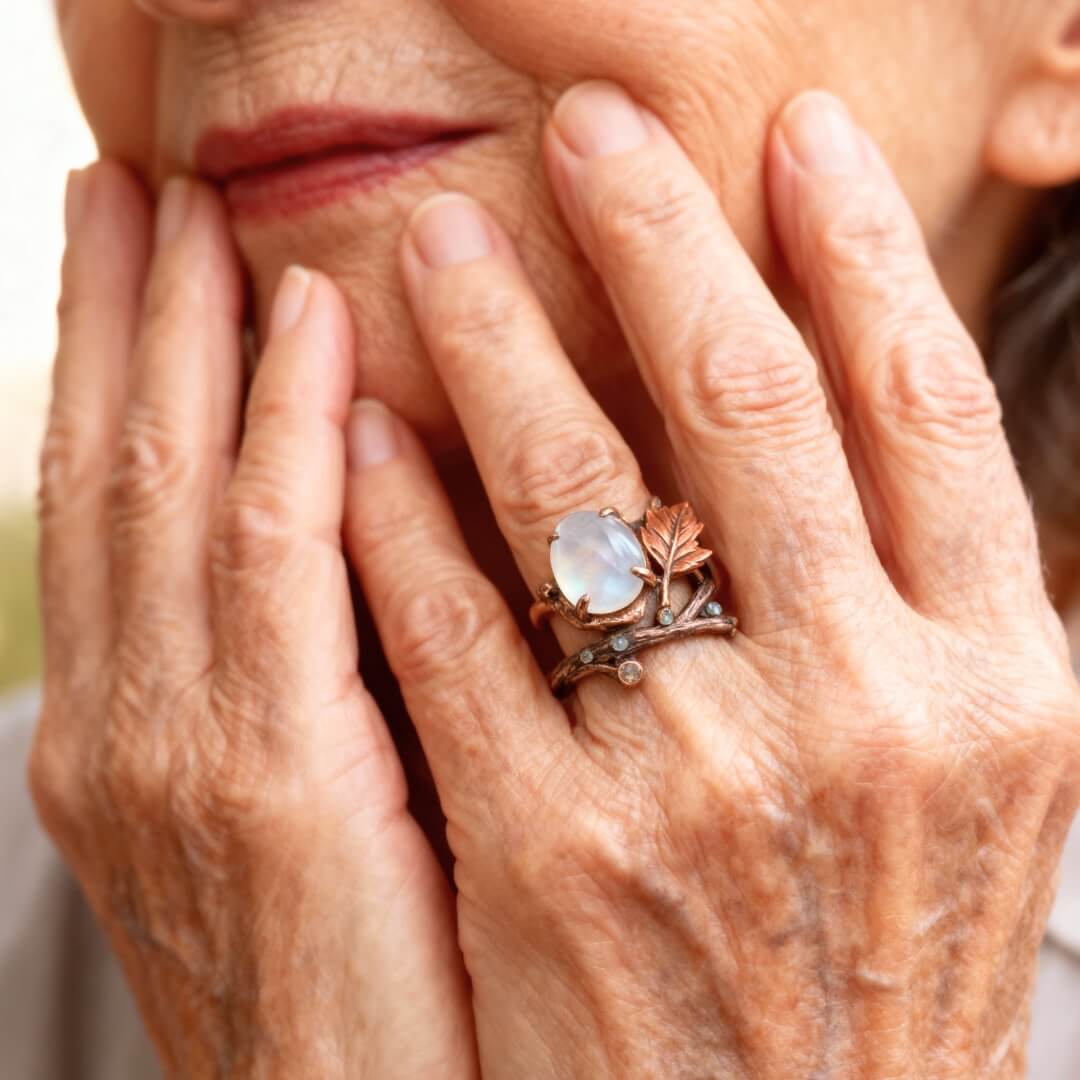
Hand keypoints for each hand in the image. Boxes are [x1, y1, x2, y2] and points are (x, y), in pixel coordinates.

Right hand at [30, 165, 476, 1078]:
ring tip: (183, 210)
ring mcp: (181, 746)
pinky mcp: (273, 777)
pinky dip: (290, 434)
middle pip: (122, 471)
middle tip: (132, 185)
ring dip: (183, 339)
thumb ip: (309, 682)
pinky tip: (316, 329)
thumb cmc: (348, 998)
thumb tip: (363, 537)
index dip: (124, 365)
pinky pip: (281, 560)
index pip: (122, 507)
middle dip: (122, 319)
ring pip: (175, 488)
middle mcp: (130, 720)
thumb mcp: (301, 822)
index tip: (147, 250)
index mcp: (135, 731)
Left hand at [341, 86, 1079, 1076]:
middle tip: (587, 126)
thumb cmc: (886, 956)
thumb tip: (864, 395)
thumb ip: (929, 596)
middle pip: (749, 401)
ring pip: (583, 495)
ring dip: (500, 344)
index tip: (792, 136)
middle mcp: (865, 708)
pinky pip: (461, 636)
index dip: (858, 246)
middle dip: (662, 235)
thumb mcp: (975, 773)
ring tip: (436, 243)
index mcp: (994, 678)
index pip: (921, 397)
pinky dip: (403, 516)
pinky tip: (360, 429)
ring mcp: (704, 782)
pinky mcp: (554, 853)